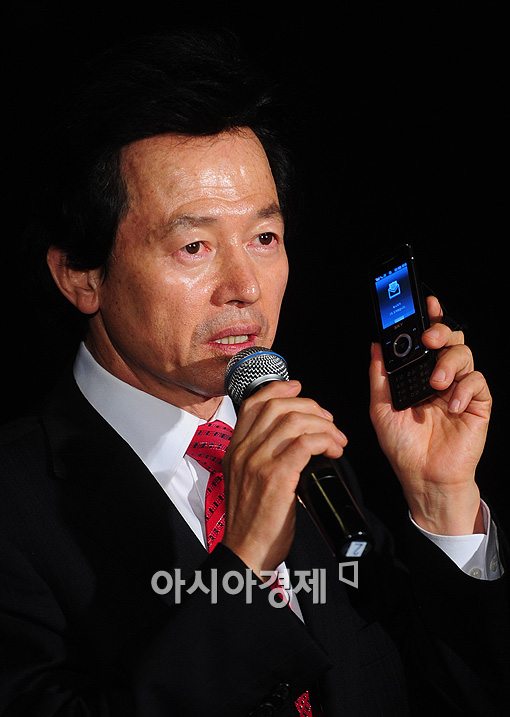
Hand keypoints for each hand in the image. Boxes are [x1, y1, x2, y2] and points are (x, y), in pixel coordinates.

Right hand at [222, 380, 346, 575]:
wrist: (246, 551)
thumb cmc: (252, 520)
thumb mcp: (245, 479)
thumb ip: (259, 456)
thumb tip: (291, 440)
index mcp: (235, 448)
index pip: (253, 403)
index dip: (278, 389)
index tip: (298, 388)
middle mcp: (243, 450)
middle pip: (278, 406)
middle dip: (310, 407)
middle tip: (328, 421)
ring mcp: (257, 462)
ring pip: (295, 421)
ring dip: (324, 425)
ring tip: (337, 440)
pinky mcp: (276, 476)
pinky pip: (305, 443)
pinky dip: (325, 441)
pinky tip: (334, 450)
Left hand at [369, 295, 491, 534]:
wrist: (424, 477)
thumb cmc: (403, 446)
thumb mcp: (382, 408)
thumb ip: (380, 376)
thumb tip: (375, 345)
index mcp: (418, 376)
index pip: (427, 341)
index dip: (430, 319)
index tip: (426, 303)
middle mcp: (441, 378)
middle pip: (450, 340)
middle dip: (441, 331)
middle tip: (429, 338)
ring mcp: (460, 391)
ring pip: (465, 355)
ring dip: (450, 362)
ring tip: (436, 382)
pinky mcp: (478, 405)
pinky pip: (478, 383)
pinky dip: (466, 388)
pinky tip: (453, 403)